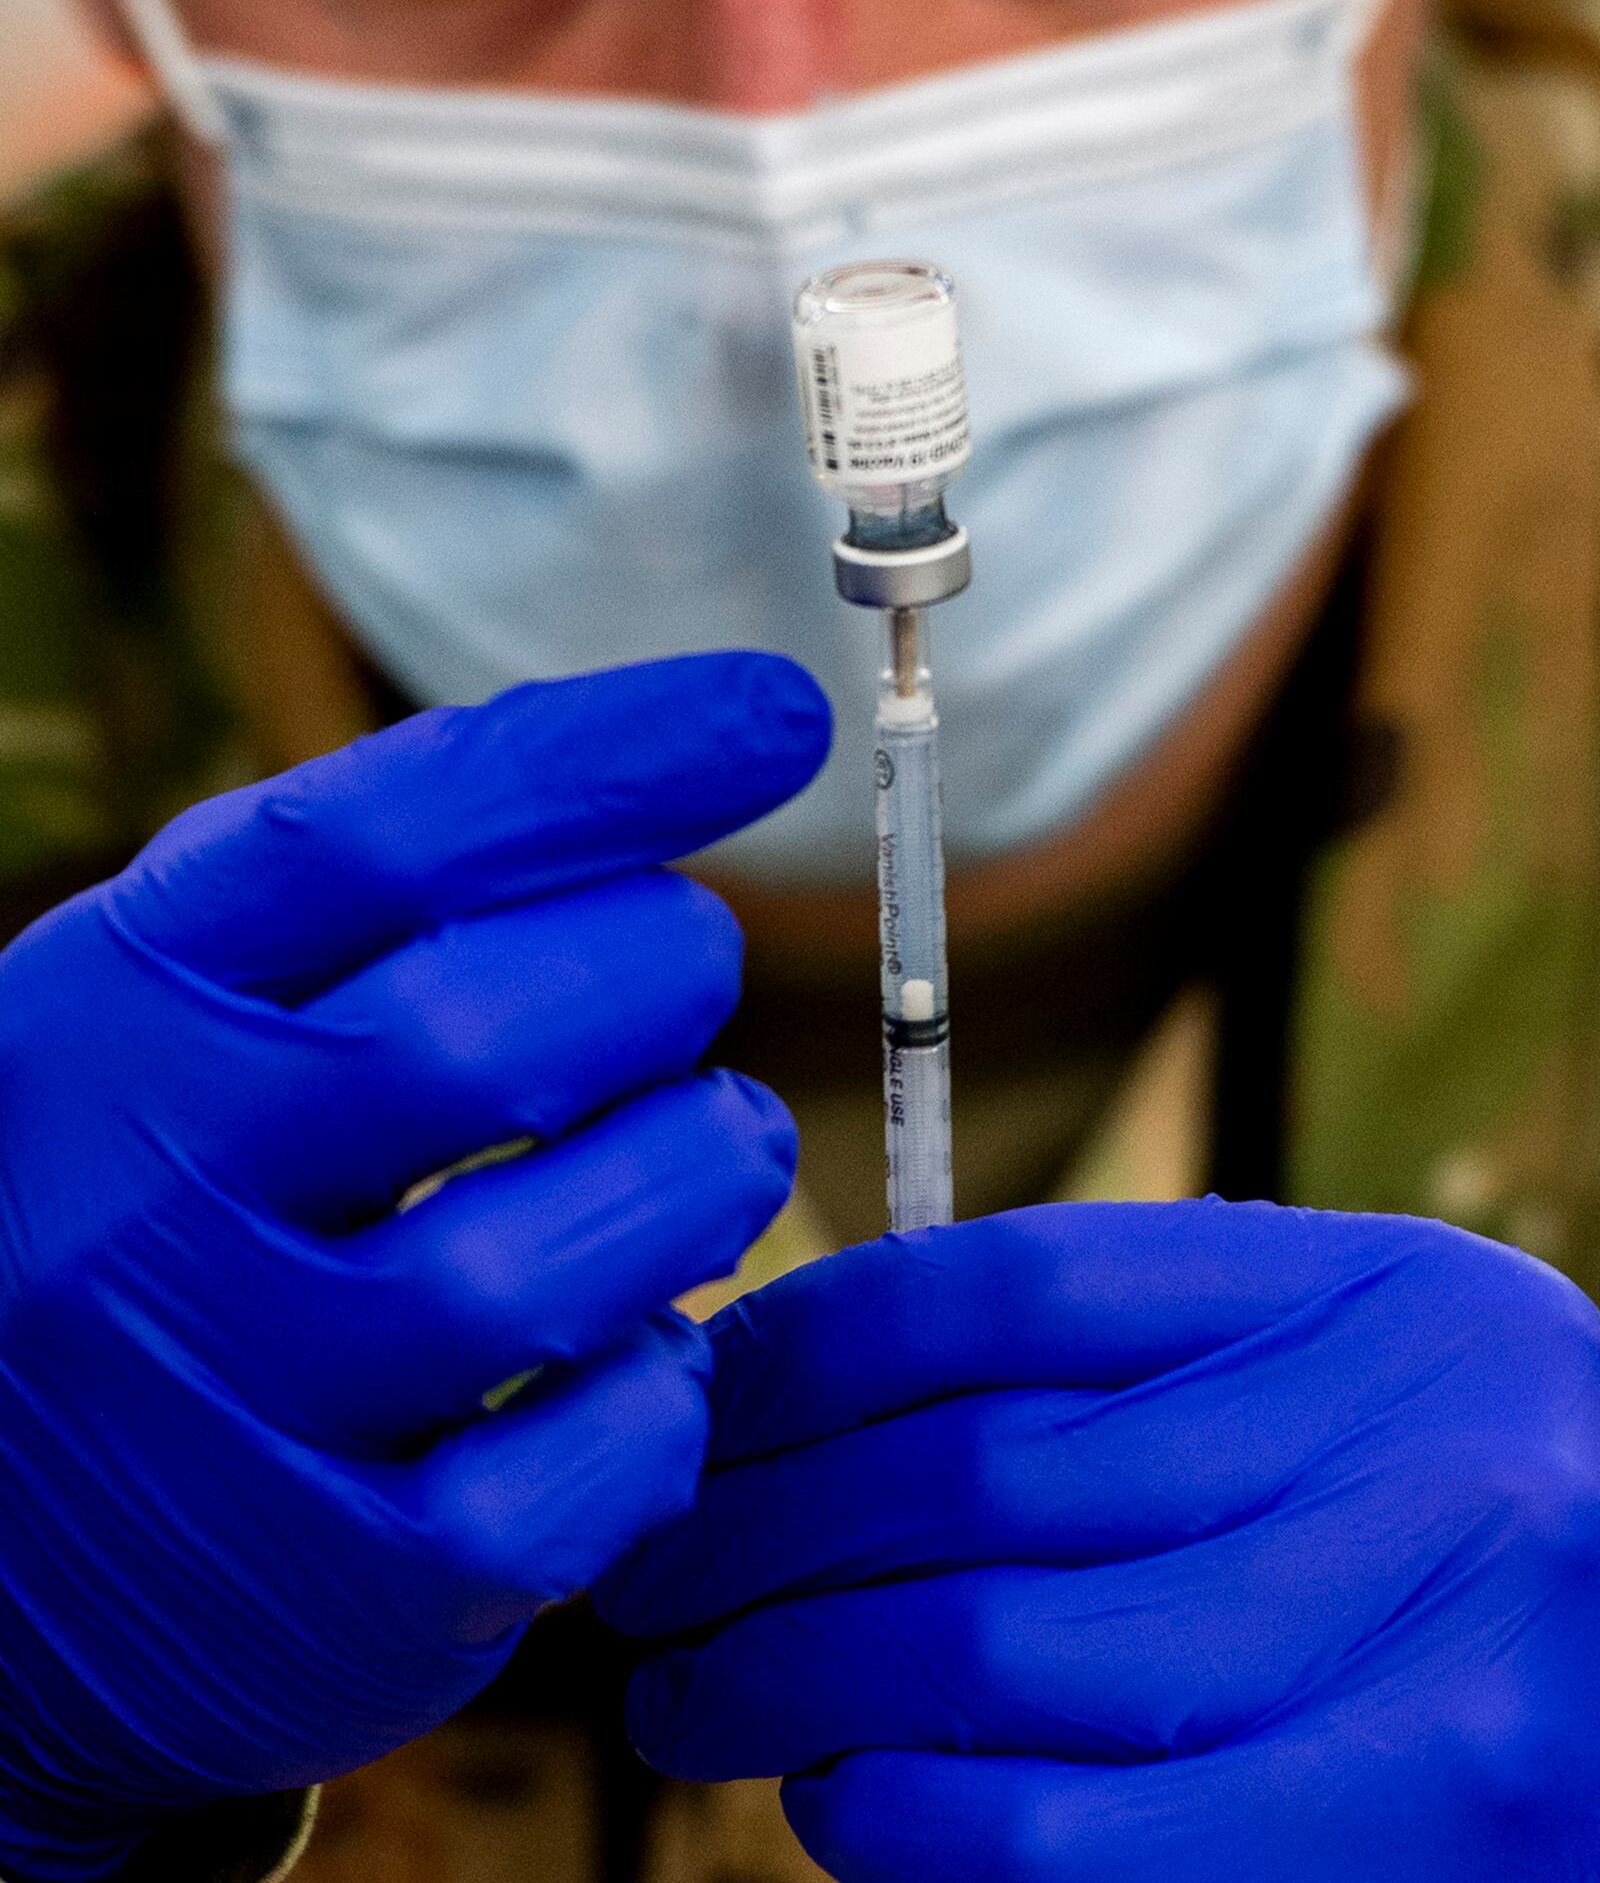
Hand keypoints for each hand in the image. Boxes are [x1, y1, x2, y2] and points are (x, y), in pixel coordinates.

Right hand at [0, 651, 827, 1881]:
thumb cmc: (144, 1202)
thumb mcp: (174, 1008)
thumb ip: (358, 890)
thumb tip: (652, 760)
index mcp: (124, 1008)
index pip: (381, 837)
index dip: (609, 761)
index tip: (776, 716)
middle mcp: (157, 1194)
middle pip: (492, 1032)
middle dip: (661, 975)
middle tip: (678, 982)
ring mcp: (240, 1402)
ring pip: (564, 1256)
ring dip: (703, 1171)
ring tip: (703, 1150)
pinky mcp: (340, 1589)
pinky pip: (589, 1467)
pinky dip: (664, 1387)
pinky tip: (636, 1343)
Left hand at [603, 1202, 1599, 1882]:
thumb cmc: (1480, 1542)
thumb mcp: (1362, 1395)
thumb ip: (1157, 1377)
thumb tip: (829, 1395)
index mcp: (1378, 1296)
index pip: (1005, 1287)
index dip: (802, 1347)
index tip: (691, 1403)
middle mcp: (1409, 1437)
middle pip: (971, 1471)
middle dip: (752, 1528)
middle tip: (645, 1572)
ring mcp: (1423, 1636)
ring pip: (991, 1645)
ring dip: (791, 1679)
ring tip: (695, 1694)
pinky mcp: (1419, 1823)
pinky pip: (1066, 1830)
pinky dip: (904, 1819)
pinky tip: (836, 1805)